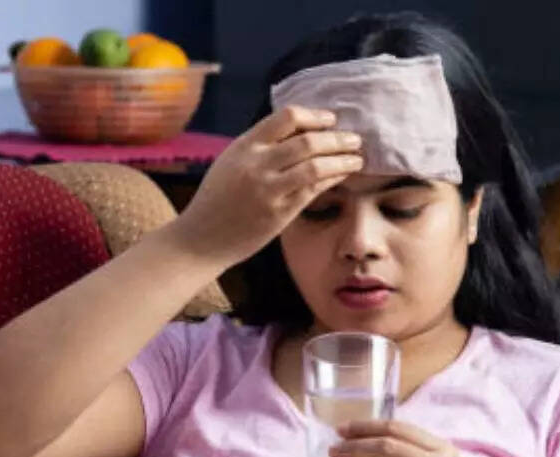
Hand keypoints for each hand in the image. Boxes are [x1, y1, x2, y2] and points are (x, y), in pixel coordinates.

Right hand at [171, 105, 363, 266]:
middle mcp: (257, 164)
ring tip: (358, 158)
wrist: (201, 238)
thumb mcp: (232, 162)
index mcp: (245, 145)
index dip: (314, 116)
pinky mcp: (279, 213)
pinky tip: (344, 176)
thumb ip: (261, 147)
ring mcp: (268, 189)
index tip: (331, 119)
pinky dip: (333, 179)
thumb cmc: (219, 199)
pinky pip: (314, 191)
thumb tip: (300, 132)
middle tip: (355, 139)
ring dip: (342, 160)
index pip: (286, 117)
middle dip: (337, 139)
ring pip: (316, 166)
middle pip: (308, 142)